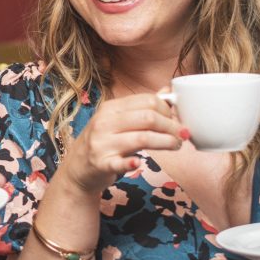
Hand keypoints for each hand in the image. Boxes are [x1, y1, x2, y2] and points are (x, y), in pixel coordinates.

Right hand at [61, 92, 184, 194]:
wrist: (77, 168)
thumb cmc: (103, 142)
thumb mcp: (118, 120)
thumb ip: (142, 107)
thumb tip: (167, 91)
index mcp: (110, 108)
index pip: (146, 101)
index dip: (168, 110)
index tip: (177, 119)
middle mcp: (104, 123)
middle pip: (147, 117)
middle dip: (171, 126)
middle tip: (182, 135)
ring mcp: (102, 143)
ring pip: (141, 138)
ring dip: (165, 142)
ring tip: (176, 146)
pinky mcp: (101, 164)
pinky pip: (119, 163)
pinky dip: (131, 163)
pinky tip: (139, 164)